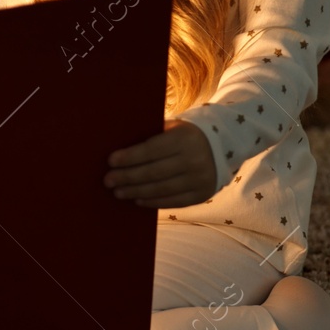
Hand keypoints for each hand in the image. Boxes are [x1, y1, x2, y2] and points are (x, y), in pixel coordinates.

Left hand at [102, 120, 216, 207]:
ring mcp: (200, 180)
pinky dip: (153, 202)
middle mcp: (194, 160)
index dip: (129, 157)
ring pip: (161, 189)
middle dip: (127, 177)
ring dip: (136, 192)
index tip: (110, 162)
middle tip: (108, 180)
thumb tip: (119, 149)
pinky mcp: (202, 195)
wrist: (221, 147)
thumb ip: (151, 136)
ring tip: (118, 192)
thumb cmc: (184, 135)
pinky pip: (173, 202)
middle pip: (153, 172)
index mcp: (184, 139)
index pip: (151, 150)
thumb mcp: (172, 128)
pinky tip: (138, 200)